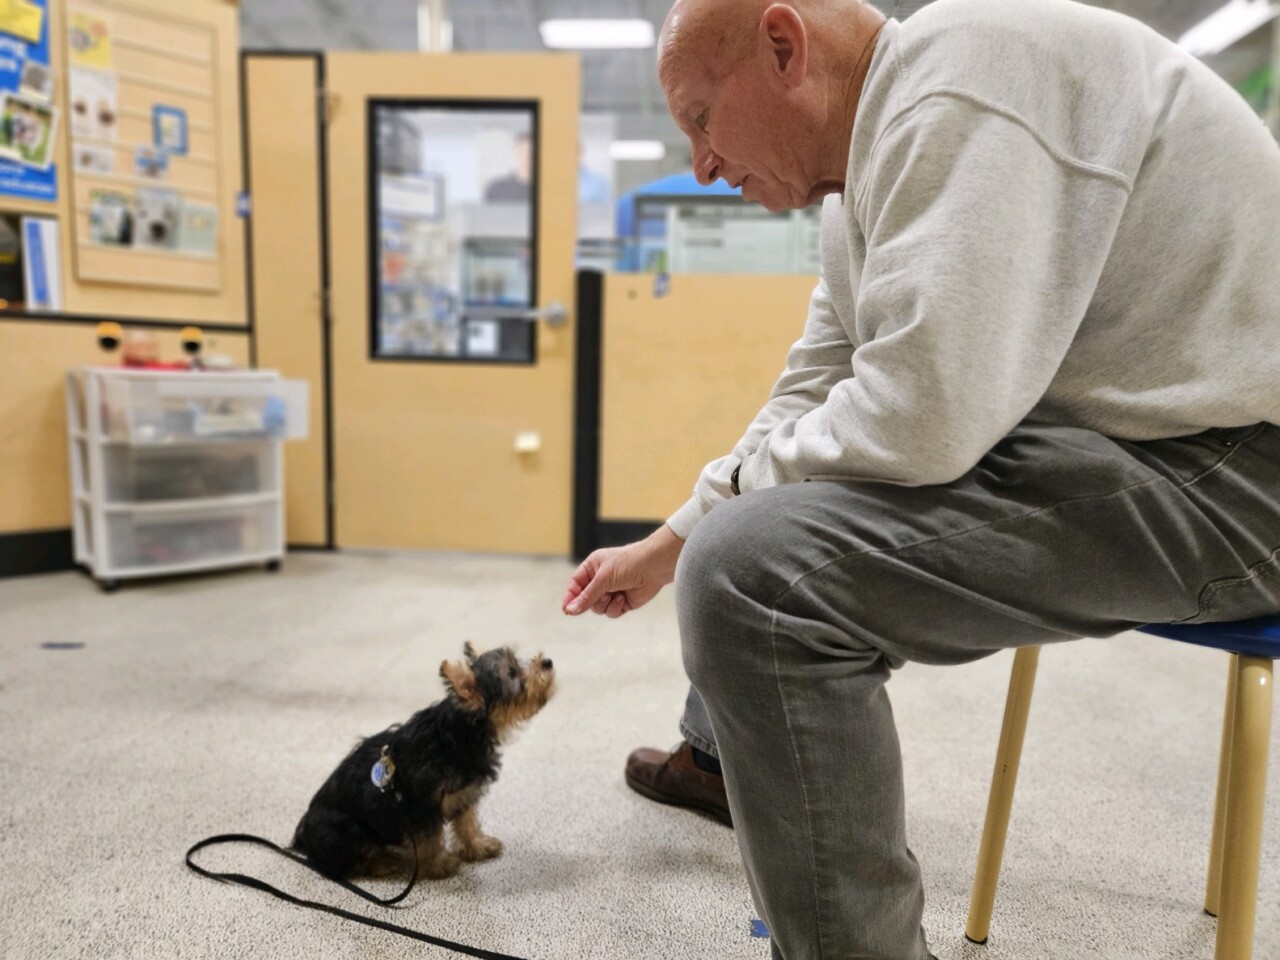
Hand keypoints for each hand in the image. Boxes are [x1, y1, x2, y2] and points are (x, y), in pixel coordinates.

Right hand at [562, 524, 683, 618]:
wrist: (654, 566)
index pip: (575, 585)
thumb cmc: (628, 564)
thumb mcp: (603, 579)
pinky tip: (623, 597)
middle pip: (585, 600)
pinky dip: (616, 607)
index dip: (570, 597)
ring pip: (598, 608)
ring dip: (605, 604)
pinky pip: (611, 612)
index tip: (566, 610)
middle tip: (600, 597)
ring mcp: (611, 591)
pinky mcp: (622, 602)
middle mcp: (600, 580)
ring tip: (615, 594)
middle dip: (591, 602)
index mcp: (592, 567)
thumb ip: (586, 596)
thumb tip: (570, 610)